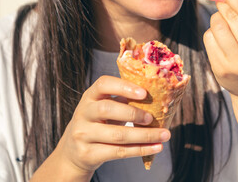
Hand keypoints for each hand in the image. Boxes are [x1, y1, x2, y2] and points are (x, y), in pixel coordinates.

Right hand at [54, 75, 170, 174]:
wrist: (73, 152)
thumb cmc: (98, 123)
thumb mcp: (104, 108)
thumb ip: (123, 101)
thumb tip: (156, 98)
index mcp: (90, 96)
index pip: (103, 84)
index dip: (124, 87)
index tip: (144, 93)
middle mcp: (83, 113)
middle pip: (108, 109)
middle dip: (134, 113)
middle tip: (152, 118)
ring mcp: (83, 134)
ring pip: (117, 135)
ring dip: (145, 135)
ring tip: (164, 134)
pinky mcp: (88, 154)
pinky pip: (119, 152)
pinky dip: (141, 149)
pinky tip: (156, 147)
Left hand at [203, 0, 237, 99]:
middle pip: (229, 16)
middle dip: (224, 6)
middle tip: (225, 5)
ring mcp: (235, 63)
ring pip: (216, 26)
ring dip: (217, 19)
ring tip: (225, 24)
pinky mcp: (220, 70)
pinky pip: (208, 39)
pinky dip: (212, 33)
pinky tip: (221, 39)